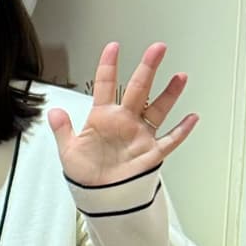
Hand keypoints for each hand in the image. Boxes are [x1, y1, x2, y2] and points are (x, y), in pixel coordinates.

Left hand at [49, 42, 198, 187]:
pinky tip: (192, 118)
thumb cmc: (85, 174)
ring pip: (158, 109)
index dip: (108, 65)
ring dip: (169, 94)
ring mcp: (139, 136)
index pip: (105, 85)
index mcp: (102, 117)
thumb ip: (63, 130)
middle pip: (138, 89)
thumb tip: (54, 111)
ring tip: (180, 76)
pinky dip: (181, 130)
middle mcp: (124, 122)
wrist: (99, 198)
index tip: (113, 46)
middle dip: (147, 68)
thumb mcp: (69, 151)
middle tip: (158, 48)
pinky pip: (170, 140)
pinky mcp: (151, 153)